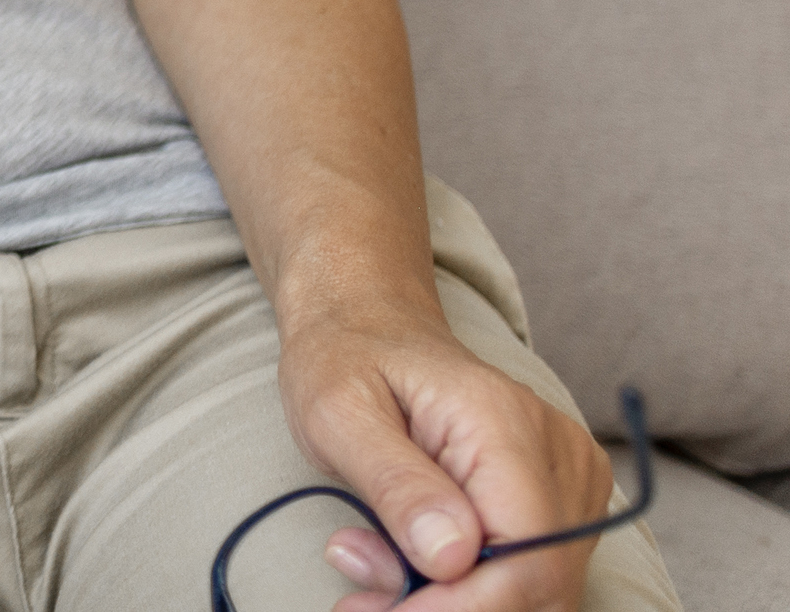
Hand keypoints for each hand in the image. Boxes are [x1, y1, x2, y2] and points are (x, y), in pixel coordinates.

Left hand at [283, 318, 617, 611]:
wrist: (371, 325)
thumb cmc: (347, 359)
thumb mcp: (337, 411)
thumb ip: (394, 482)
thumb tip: (452, 557)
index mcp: (507, 426)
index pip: (527, 558)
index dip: (463, 608)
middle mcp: (560, 458)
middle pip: (540, 586)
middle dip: (448, 610)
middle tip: (361, 602)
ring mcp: (570, 484)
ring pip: (534, 591)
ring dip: (449, 601)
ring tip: (367, 566)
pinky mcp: (560, 506)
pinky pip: (526, 575)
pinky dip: (462, 589)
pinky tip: (399, 563)